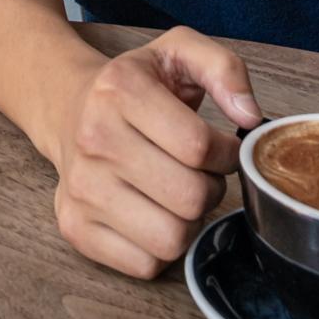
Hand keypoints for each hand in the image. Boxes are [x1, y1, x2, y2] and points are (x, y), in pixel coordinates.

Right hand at [50, 27, 260, 277]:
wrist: (68, 108)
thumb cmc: (134, 87)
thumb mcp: (178, 53)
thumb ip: (224, 68)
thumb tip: (249, 116)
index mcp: (119, 89)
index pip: (199, 146)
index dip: (227, 153)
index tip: (221, 148)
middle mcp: (93, 139)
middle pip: (189, 197)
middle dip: (209, 188)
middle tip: (199, 173)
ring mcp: (80, 188)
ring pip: (171, 238)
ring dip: (188, 221)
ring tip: (178, 195)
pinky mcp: (75, 228)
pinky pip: (145, 265)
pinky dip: (161, 248)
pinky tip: (154, 215)